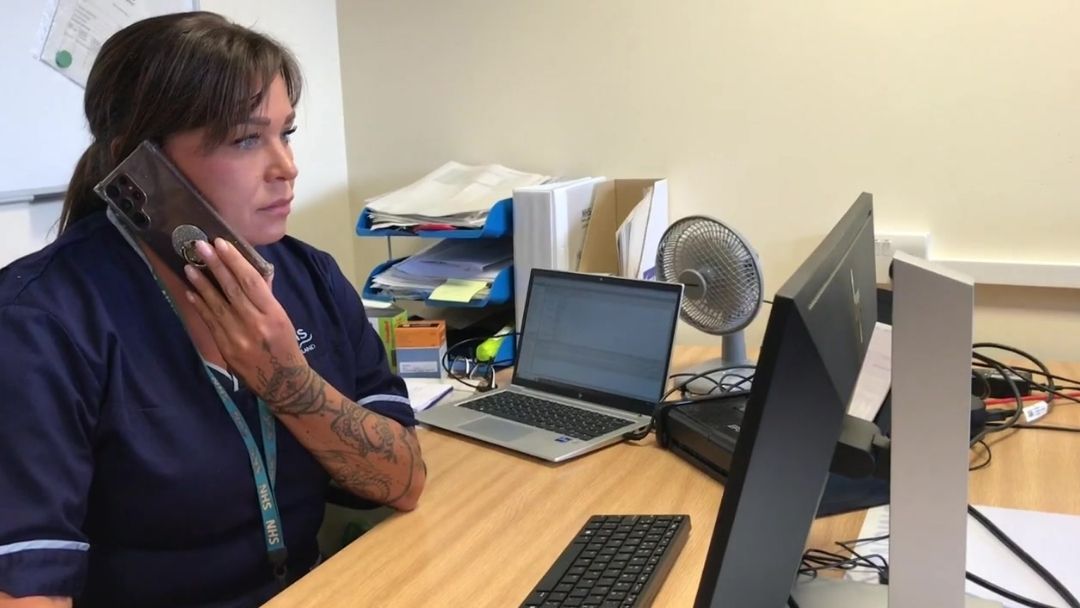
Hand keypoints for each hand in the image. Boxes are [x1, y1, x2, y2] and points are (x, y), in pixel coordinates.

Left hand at [184, 238, 309, 404]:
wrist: (283, 382)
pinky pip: (210, 321)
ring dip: (202, 283)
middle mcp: (255, 324)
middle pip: (232, 289)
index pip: (251, 282)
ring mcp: (238, 337)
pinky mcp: (225, 348)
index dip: (235, 261)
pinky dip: (200, 305)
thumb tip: (252, 270)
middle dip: (215, 265)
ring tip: (189, 266)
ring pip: (217, 304)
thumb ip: (266, 296)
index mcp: (273, 314)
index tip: (222, 243)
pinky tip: (191, 292)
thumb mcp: (282, 319)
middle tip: (200, 246)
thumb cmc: (286, 346)